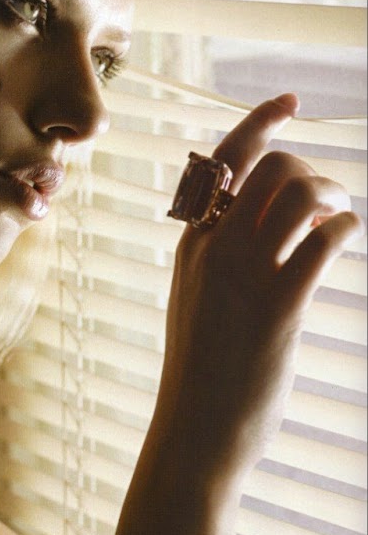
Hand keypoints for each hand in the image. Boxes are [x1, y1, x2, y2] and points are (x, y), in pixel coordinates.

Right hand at [158, 93, 363, 480]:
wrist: (193, 433)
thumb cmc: (200, 370)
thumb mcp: (195, 299)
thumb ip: (217, 258)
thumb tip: (268, 227)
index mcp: (190, 244)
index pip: (221, 162)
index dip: (259, 122)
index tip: (290, 101)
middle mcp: (212, 249)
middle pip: (268, 167)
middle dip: (309, 168)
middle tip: (325, 200)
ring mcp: (243, 276)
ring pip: (294, 193)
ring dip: (331, 193)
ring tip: (336, 217)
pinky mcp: (278, 309)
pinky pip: (321, 241)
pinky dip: (344, 227)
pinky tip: (344, 237)